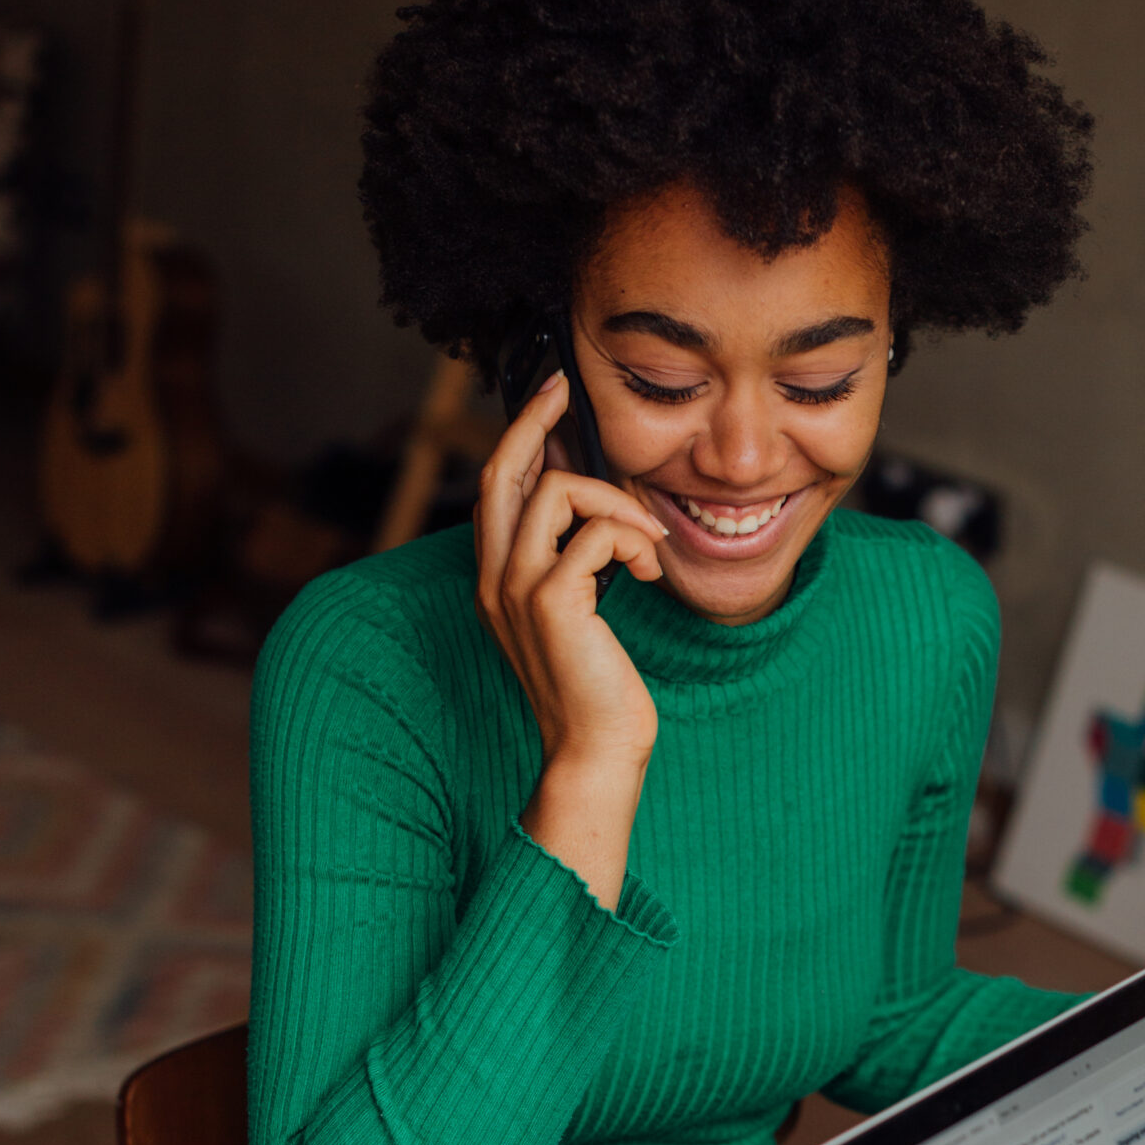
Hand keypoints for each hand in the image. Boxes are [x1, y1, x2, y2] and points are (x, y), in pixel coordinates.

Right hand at [473, 373, 668, 904]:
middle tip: (568, 391)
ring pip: (558, 491)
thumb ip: (576, 566)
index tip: (552, 398)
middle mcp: (495, 579)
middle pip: (504, 472)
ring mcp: (518, 589)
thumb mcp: (581, 617)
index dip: (519, 435)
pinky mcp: (553, 602)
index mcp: (497, 580)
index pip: (496, 487)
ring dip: (618, 503)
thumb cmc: (599, 691)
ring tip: (647, 543)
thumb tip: (599, 509)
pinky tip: (648, 570)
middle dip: (537, 421)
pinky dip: (632, 538)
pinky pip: (594, 531)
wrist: (595, 754)